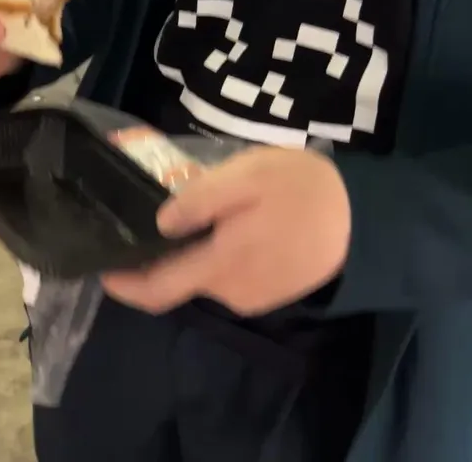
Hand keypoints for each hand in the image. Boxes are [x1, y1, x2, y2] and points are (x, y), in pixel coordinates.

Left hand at [101, 147, 351, 316]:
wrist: (372, 220)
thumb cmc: (304, 190)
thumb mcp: (246, 176)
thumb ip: (199, 201)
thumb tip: (159, 225)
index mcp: (219, 266)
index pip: (157, 290)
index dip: (124, 285)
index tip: (99, 268)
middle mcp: (231, 292)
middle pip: (179, 280)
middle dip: (158, 256)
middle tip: (143, 218)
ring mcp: (255, 295)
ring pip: (206, 275)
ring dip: (193, 252)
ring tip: (188, 213)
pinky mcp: (274, 290)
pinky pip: (231, 274)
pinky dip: (218, 254)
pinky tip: (225, 226)